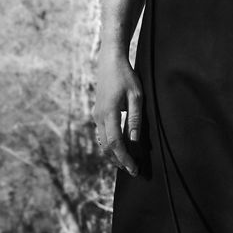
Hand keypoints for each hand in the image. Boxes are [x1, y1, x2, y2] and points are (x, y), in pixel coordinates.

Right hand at [95, 51, 144, 176]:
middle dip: (119, 161)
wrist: (109, 61)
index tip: (134, 169)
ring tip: (127, 163)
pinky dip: (110, 145)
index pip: (115, 143)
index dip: (125, 158)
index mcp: (109, 113)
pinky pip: (102, 134)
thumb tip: (134, 140)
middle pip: (107, 147)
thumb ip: (135, 119)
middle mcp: (99, 116)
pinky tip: (120, 149)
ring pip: (103, 142)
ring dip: (114, 155)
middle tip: (133, 171)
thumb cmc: (126, 76)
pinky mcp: (97, 113)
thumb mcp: (136, 96)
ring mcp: (96, 115)